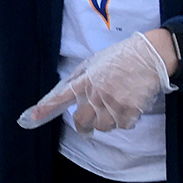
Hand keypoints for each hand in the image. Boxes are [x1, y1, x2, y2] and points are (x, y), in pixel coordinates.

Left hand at [17, 31, 173, 132]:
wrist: (150, 56)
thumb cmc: (122, 57)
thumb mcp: (96, 62)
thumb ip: (81, 77)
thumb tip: (67, 91)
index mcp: (87, 79)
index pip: (62, 95)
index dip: (46, 108)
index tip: (32, 117)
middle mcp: (97, 92)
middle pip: (82, 120)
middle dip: (84, 125)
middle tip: (87, 126)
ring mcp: (113, 102)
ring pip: (103, 125)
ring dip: (107, 121)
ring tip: (115, 107)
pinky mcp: (130, 110)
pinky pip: (122, 125)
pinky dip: (125, 120)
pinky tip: (129, 107)